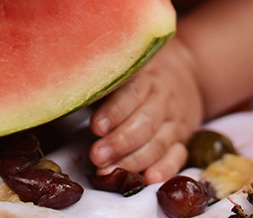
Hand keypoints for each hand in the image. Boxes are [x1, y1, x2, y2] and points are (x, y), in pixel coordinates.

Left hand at [89, 37, 203, 183]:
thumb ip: (101, 84)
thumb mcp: (123, 72)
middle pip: (145, 122)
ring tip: (108, 173)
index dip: (114, 112)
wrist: (184, 76)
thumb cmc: (137, 79)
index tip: (96, 127)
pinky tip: (149, 179)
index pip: (132, 93)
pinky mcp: (183, 141)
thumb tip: (67, 90)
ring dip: (134, 160)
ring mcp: (175, 122)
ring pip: (158, 142)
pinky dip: (165, 169)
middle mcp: (164, 100)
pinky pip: (177, 156)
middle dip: (120, 142)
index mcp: (147, 78)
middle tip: (97, 157)